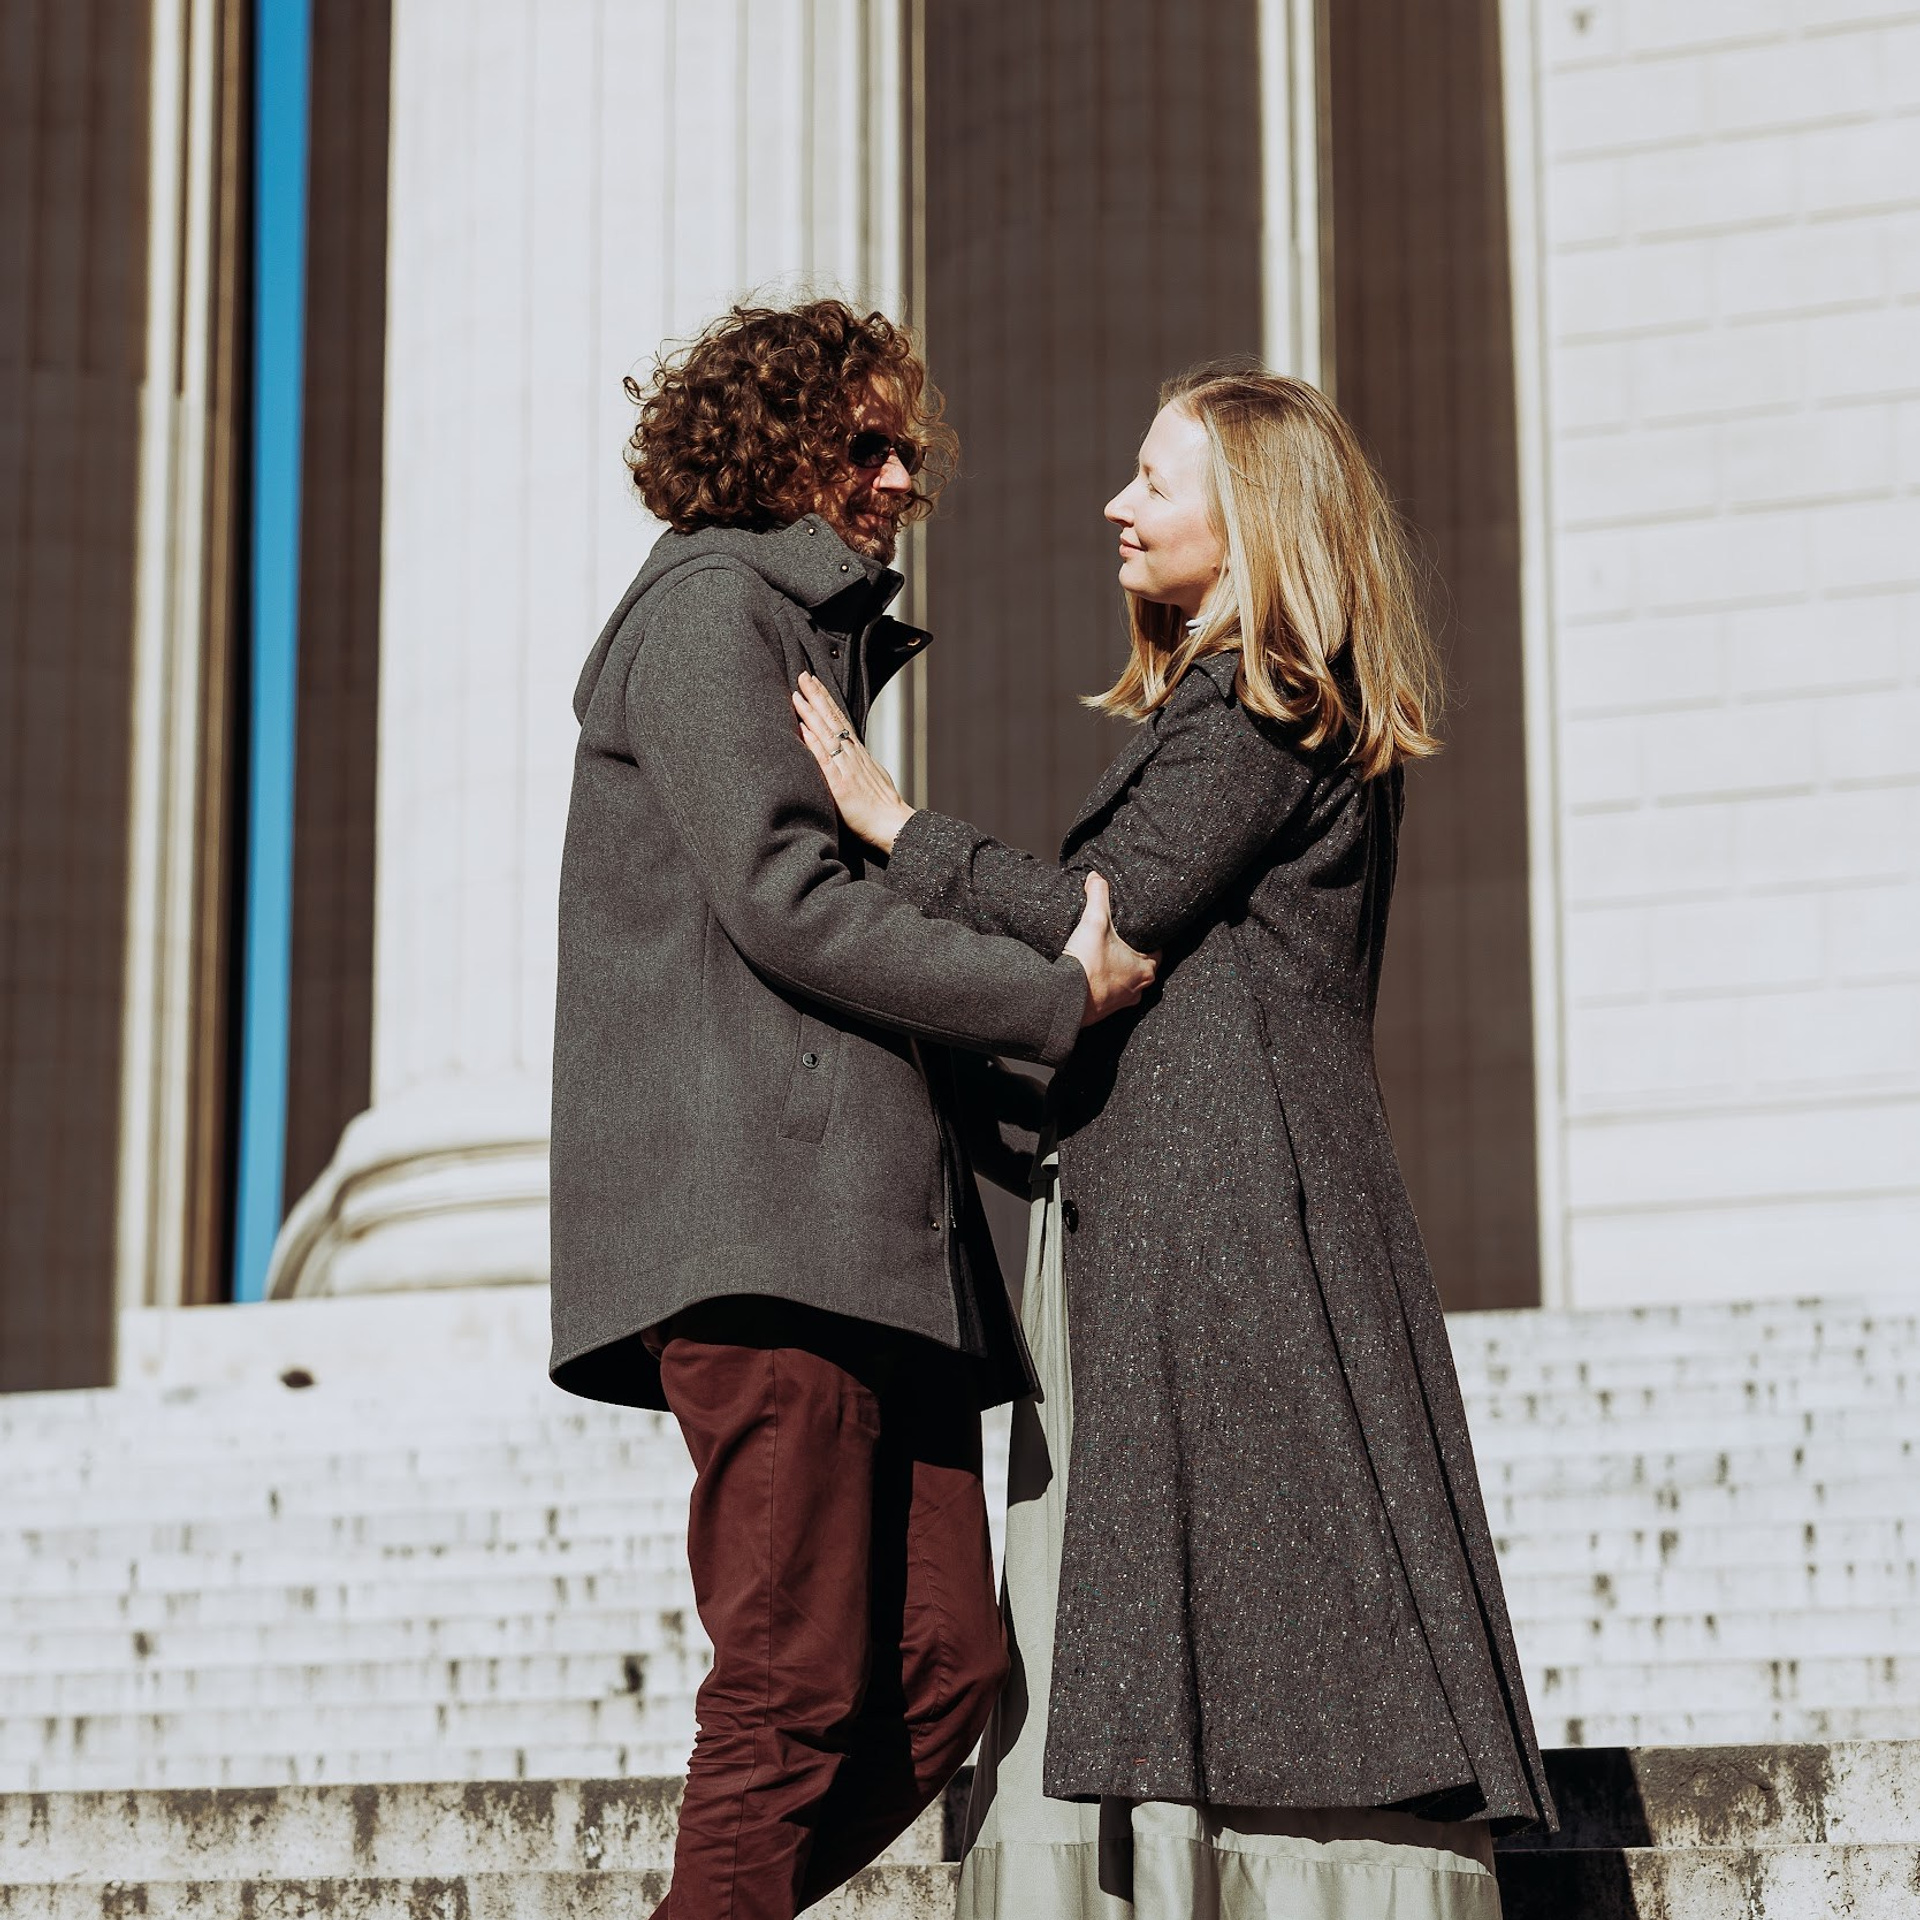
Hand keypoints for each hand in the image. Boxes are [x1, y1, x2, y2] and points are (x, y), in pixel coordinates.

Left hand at [793, 672, 915, 851]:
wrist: (893, 825)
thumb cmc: (882, 808)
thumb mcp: (873, 777)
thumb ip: (857, 763)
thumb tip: (846, 754)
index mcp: (858, 754)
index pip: (840, 720)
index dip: (826, 700)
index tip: (814, 683)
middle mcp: (852, 756)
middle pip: (833, 720)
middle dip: (817, 696)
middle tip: (803, 675)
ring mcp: (846, 769)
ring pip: (827, 734)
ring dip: (812, 713)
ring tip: (798, 693)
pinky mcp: (840, 785)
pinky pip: (825, 760)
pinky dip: (814, 743)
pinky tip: (804, 729)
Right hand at [1064, 872, 1156, 1026]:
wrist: (1063, 998)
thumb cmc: (1087, 964)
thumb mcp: (1094, 921)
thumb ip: (1098, 896)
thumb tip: (1096, 876)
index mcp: (1145, 969)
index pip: (1157, 950)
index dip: (1149, 938)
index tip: (1139, 930)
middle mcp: (1137, 989)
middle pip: (1142, 967)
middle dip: (1133, 955)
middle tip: (1121, 941)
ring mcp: (1121, 1003)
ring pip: (1127, 983)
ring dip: (1119, 972)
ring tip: (1105, 957)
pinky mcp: (1104, 1012)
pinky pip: (1110, 995)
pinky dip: (1104, 985)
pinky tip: (1092, 975)